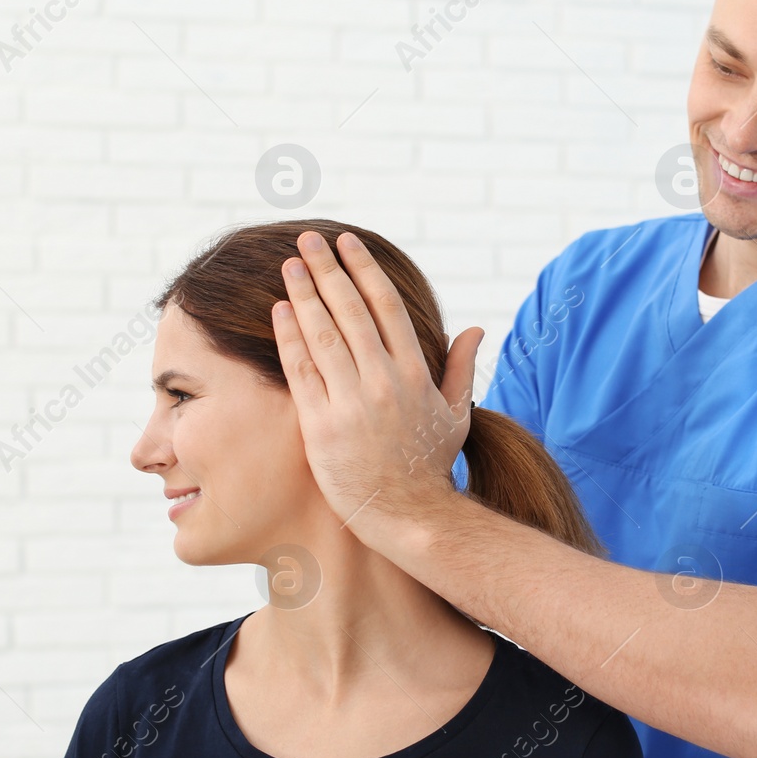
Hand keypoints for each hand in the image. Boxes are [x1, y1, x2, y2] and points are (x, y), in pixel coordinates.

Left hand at [271, 229, 486, 534]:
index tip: (347, 244)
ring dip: (305, 295)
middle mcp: (384, 382)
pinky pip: (302, 371)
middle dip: (328, 270)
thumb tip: (475, 330)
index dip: (364, 270)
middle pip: (351, 312)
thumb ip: (461, 368)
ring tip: (290, 265)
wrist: (409, 516)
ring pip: (324, 335)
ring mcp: (352, 403)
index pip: (386, 306)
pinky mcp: (322, 425)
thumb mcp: (456, 415)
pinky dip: (290, 337)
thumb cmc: (430, 466)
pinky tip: (281, 310)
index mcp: (416, 374)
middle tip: (308, 240)